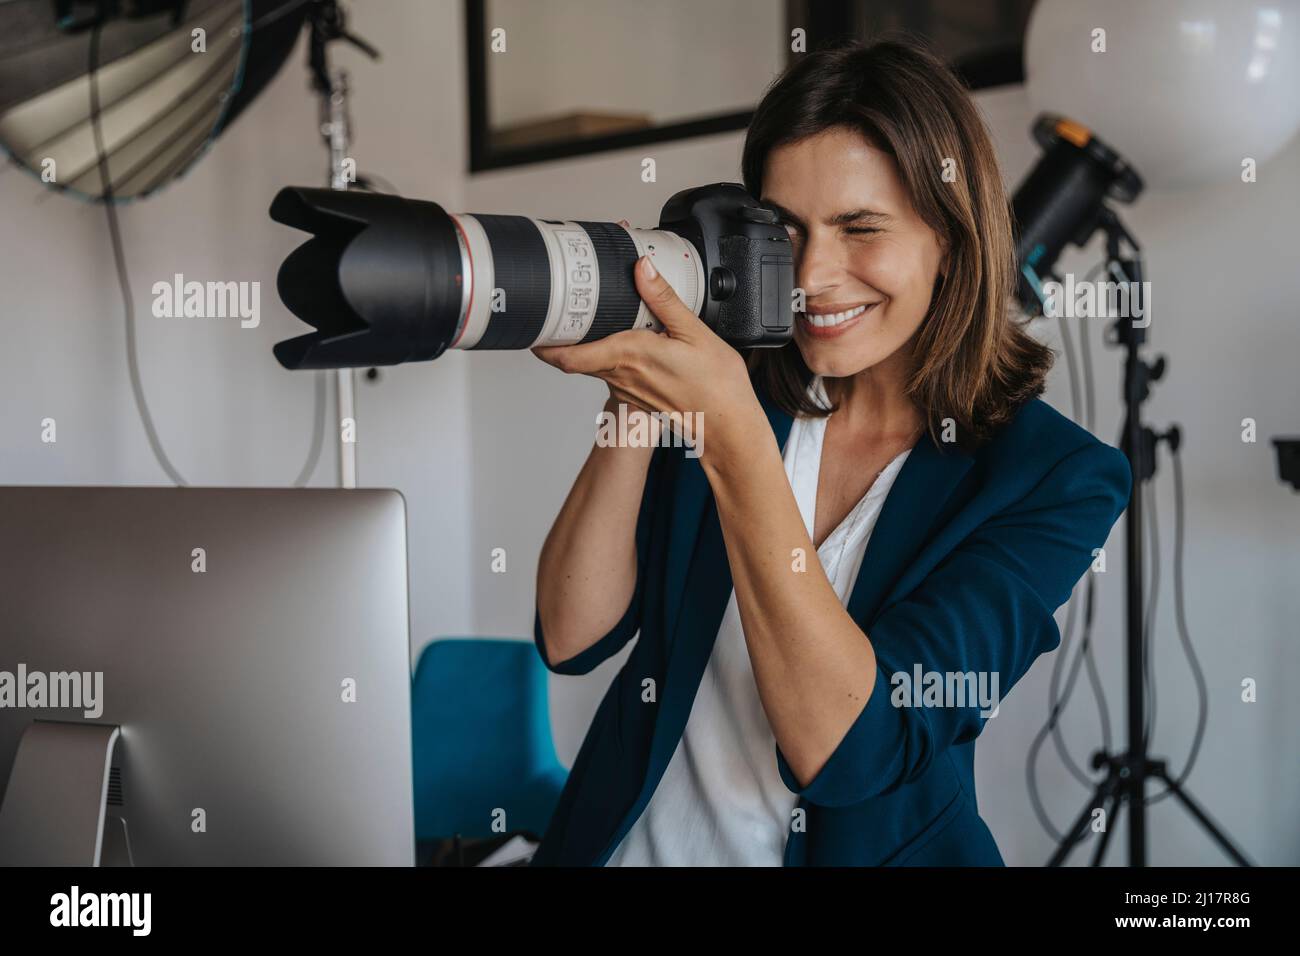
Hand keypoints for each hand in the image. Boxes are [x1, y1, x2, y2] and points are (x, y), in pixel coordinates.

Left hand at [532, 227, 761, 463]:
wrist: (729, 428)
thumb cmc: (717, 386)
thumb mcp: (694, 331)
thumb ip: (663, 299)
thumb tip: (642, 268)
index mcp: (629, 356)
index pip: (567, 355)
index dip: (543, 343)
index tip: (532, 324)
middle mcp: (621, 376)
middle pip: (572, 359)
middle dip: (559, 336)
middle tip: (554, 311)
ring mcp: (627, 389)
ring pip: (591, 365)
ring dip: (584, 346)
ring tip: (587, 318)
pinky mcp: (637, 395)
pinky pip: (611, 372)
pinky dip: (607, 355)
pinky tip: (622, 340)